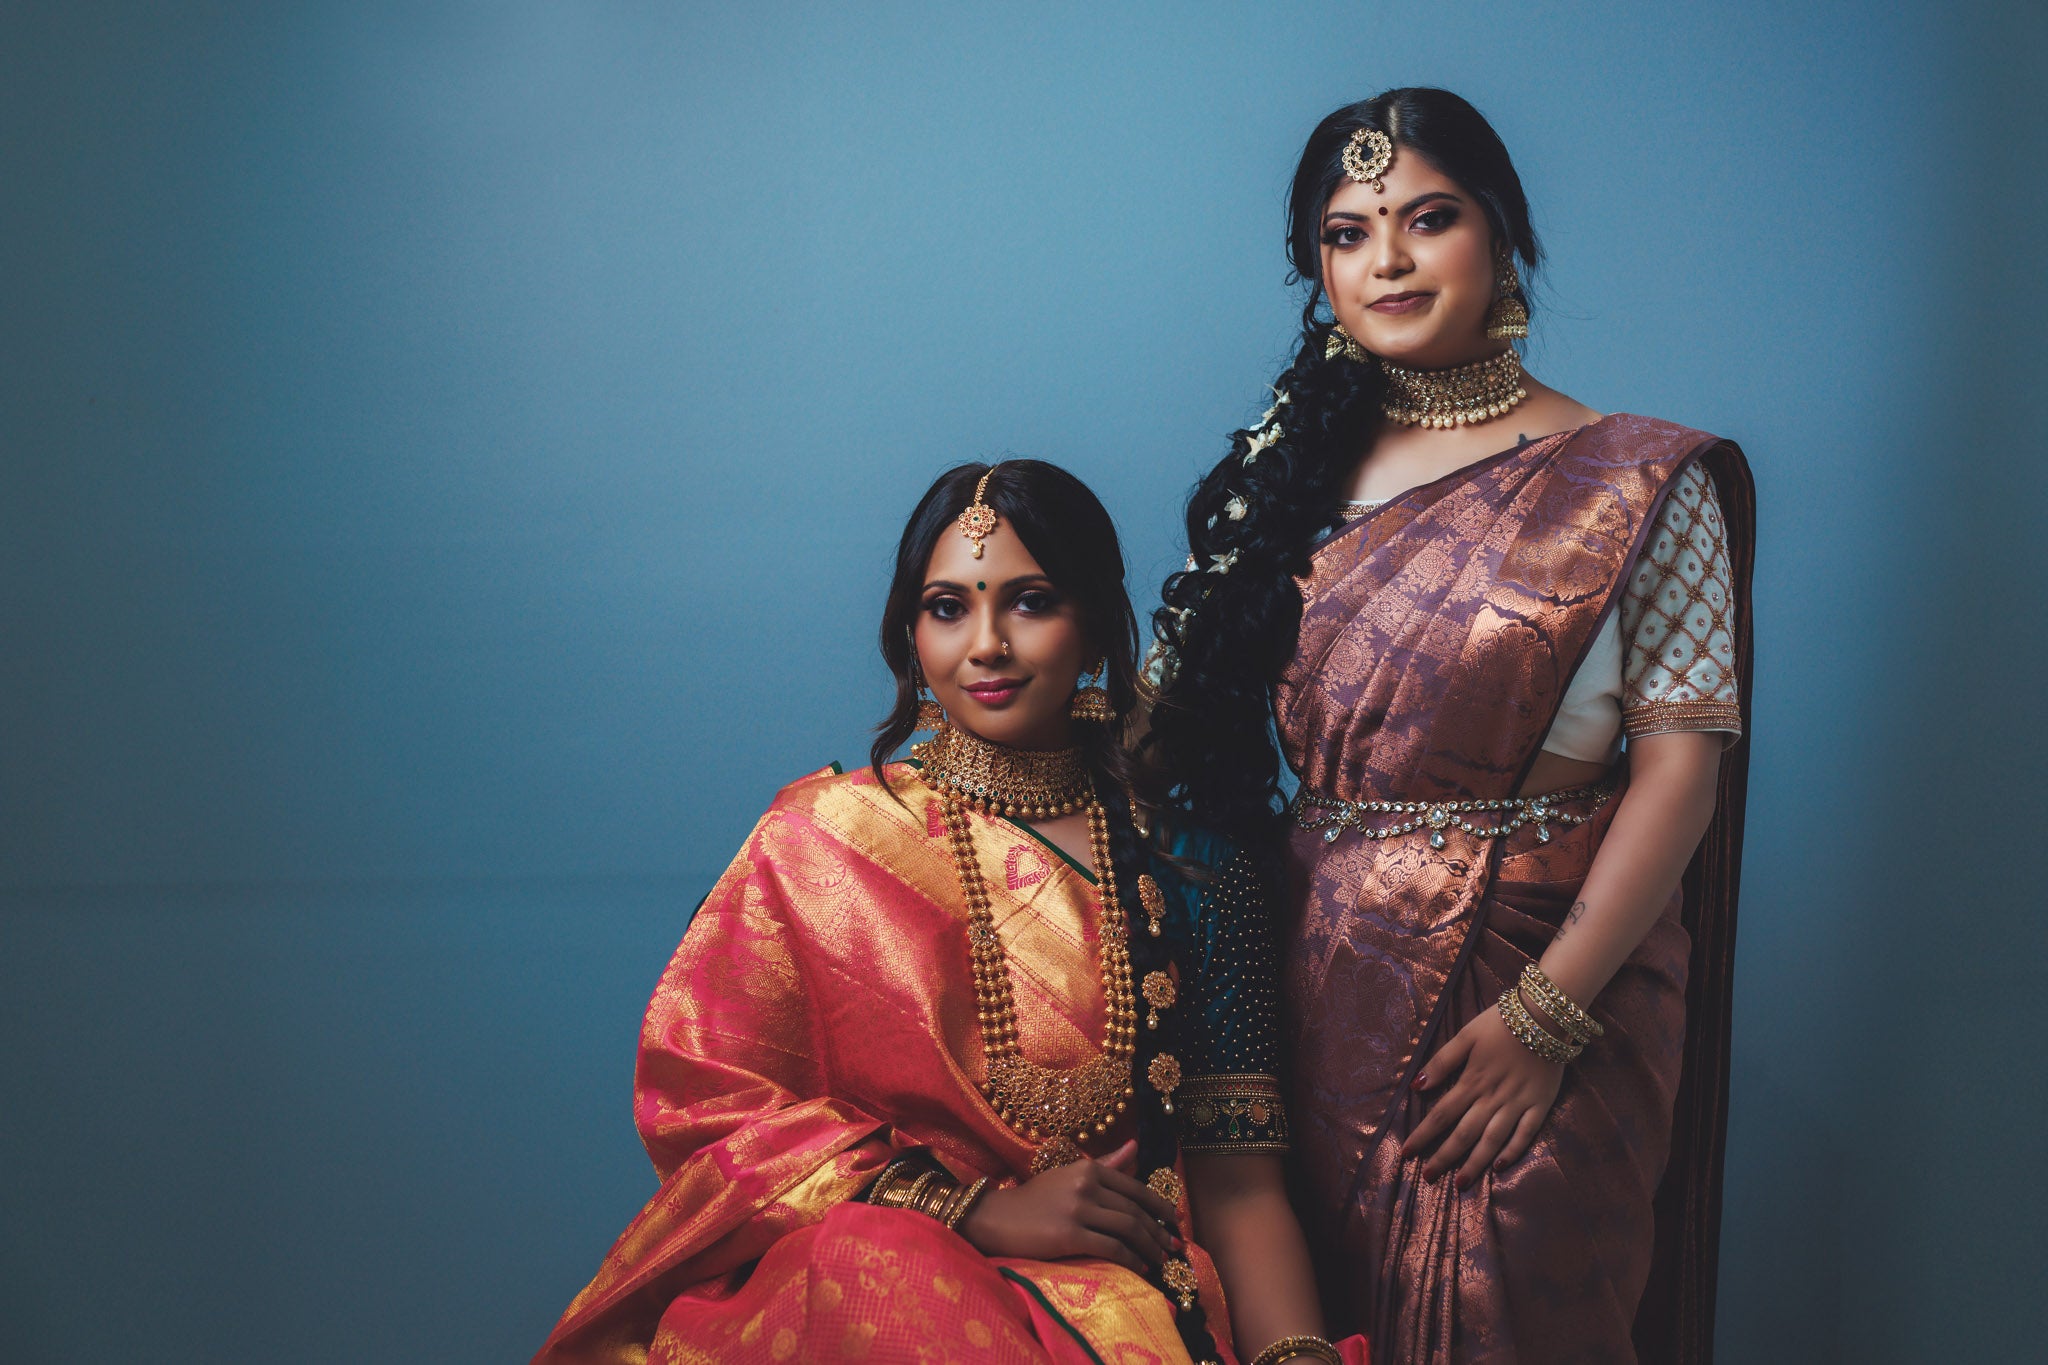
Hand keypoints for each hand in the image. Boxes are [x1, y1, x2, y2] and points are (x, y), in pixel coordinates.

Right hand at [955, 1139, 1181, 1273]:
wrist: (996, 1217)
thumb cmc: (1034, 1198)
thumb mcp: (1069, 1173)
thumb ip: (1105, 1163)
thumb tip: (1136, 1146)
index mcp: (1088, 1168)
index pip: (1135, 1188)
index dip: (1159, 1206)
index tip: (1175, 1220)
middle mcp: (1086, 1185)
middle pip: (1135, 1210)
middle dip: (1160, 1231)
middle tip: (1175, 1245)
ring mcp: (1078, 1210)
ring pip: (1128, 1229)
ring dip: (1150, 1247)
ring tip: (1161, 1259)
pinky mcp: (1069, 1235)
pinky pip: (1111, 1248)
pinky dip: (1131, 1259)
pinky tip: (1139, 1267)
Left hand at [1400, 1000, 1561, 1187]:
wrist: (1545, 1016)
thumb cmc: (1501, 1023)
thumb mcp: (1466, 1035)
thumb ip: (1442, 1062)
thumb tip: (1417, 1086)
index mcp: (1472, 1080)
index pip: (1441, 1114)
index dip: (1423, 1135)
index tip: (1407, 1153)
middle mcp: (1493, 1097)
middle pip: (1464, 1133)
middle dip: (1445, 1157)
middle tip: (1429, 1178)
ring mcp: (1518, 1103)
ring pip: (1493, 1139)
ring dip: (1475, 1162)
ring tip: (1460, 1183)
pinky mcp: (1540, 1105)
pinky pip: (1526, 1133)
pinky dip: (1513, 1150)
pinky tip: (1499, 1166)